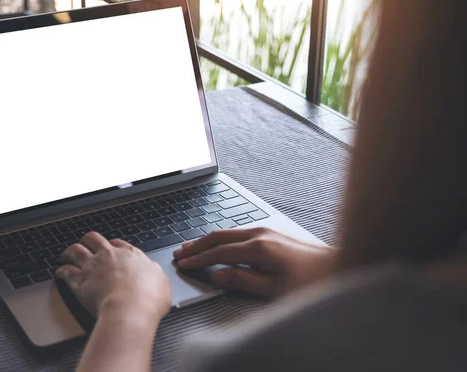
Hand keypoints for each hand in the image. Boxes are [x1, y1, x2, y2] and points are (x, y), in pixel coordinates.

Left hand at [55, 232, 171, 321]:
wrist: (129, 309)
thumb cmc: (147, 298)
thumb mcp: (161, 282)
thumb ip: (155, 274)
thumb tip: (154, 272)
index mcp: (130, 255)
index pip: (118, 243)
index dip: (111, 245)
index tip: (109, 248)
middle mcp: (109, 256)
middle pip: (93, 238)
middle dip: (88, 240)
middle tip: (85, 244)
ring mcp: (92, 266)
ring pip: (75, 250)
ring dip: (69, 252)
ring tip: (66, 255)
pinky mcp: (79, 281)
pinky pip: (65, 271)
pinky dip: (61, 272)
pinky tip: (59, 274)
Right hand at [173, 228, 336, 296]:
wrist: (340, 267)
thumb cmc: (311, 282)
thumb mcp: (274, 289)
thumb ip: (243, 280)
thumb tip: (217, 275)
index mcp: (258, 247)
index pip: (218, 252)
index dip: (198, 259)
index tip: (183, 265)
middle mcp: (260, 234)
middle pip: (219, 235)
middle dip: (196, 245)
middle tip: (179, 253)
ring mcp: (266, 230)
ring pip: (227, 232)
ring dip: (207, 240)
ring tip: (191, 247)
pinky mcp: (271, 233)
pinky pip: (237, 232)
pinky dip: (221, 238)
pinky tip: (217, 244)